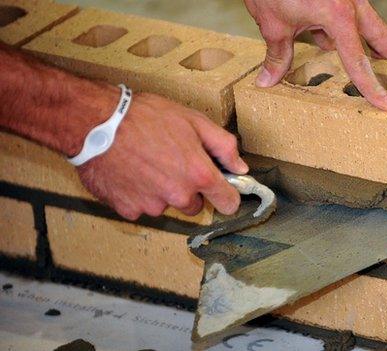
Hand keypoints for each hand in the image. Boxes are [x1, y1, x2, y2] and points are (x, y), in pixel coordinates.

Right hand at [77, 92, 247, 219]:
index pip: (228, 203)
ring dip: (161, 191)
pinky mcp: (128, 210)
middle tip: (171, 163)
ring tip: (146, 163)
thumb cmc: (145, 117)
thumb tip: (240, 167)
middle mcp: (179, 196)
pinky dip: (137, 194)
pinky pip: (140, 207)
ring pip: (166, 205)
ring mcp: (152, 206)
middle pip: (194, 205)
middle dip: (188, 189)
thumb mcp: (194, 121)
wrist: (96, 123)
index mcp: (199, 175)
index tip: (221, 189)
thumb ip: (223, 146)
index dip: (226, 195)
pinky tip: (129, 172)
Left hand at [244, 0, 386, 110]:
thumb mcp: (272, 22)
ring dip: (383, 50)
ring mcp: (348, 0)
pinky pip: (349, 22)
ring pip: (371, 30)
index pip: (358, 61)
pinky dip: (348, 37)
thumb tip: (267, 81)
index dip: (371, 87)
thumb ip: (278, 54)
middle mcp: (350, 6)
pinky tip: (337, 45)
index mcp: (338, 15)